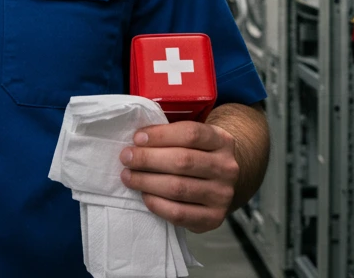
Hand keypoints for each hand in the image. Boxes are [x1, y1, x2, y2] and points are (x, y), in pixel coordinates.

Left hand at [119, 121, 238, 232]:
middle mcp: (227, 168)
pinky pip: (179, 213)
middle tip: (126, 158)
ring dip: (146, 181)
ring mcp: (222, 195)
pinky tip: (144, 195)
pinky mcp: (214, 219)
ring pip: (178, 188)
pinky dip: (156, 204)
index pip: (191, 134)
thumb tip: (137, 140)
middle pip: (183, 161)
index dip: (160, 135)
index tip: (137, 138)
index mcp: (222, 141)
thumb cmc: (198, 156)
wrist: (220, 185)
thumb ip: (172, 136)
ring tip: (128, 176)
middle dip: (148, 159)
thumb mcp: (195, 140)